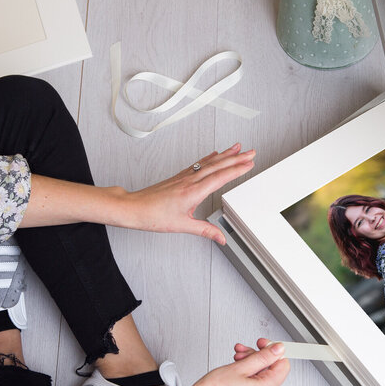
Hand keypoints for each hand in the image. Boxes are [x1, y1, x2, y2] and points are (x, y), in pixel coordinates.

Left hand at [125, 143, 255, 244]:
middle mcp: (190, 180)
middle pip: (218, 165)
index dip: (237, 169)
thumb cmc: (152, 215)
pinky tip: (214, 155)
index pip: (220, 177)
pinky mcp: (179, 177)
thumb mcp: (182, 226)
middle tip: (251, 152)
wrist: (133, 208)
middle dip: (237, 158)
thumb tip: (220, 237)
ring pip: (209, 162)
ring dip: (225, 154)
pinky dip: (210, 158)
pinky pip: (199, 164)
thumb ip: (205, 231)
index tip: (249, 163)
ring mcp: (184, 177)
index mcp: (193, 191)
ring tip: (237, 148)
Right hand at [175, 338, 288, 385]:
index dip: (273, 351)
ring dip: (249, 363)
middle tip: (243, 351)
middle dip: (257, 356)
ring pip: (260, 377)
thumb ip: (263, 357)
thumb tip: (278, 350)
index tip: (262, 344)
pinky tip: (234, 368)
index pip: (283, 366)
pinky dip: (245, 374)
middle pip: (271, 371)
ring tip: (235, 358)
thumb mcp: (240, 367)